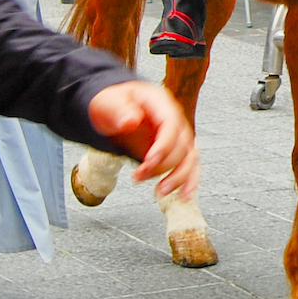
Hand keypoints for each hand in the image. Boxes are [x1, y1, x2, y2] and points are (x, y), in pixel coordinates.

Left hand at [86, 81, 197, 199]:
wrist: (112, 110)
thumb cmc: (111, 105)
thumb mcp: (108, 103)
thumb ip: (119, 110)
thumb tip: (131, 121)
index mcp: (161, 104)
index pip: (172, 124)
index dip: (164, 145)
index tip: (149, 161)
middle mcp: (174, 120)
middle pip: (182, 144)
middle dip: (163, 165)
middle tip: (139, 176)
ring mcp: (176, 136)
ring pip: (189, 158)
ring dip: (179, 177)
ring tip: (160, 191)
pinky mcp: (173, 151)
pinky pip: (189, 166)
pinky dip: (189, 181)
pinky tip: (184, 195)